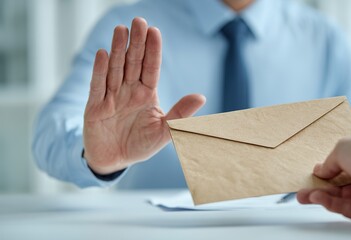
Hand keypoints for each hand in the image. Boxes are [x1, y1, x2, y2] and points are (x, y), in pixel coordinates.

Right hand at [83, 18, 205, 173]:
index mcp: (146, 94)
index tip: (155, 31)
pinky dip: (99, 71)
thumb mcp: (164, 132)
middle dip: (136, 43)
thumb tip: (201, 97)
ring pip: (115, 69)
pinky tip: (102, 54)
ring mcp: (111, 96)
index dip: (153, 51)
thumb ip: (180, 115)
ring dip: (117, 50)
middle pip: (133, 63)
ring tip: (121, 30)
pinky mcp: (95, 107)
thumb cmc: (140, 144)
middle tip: (138, 21)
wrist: (115, 160)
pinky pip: (97, 86)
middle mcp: (129, 91)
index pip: (150, 68)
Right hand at [297, 136, 350, 223]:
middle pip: (336, 187)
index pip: (341, 170)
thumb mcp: (341, 149)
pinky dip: (327, 203)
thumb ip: (328, 163)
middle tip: (301, 190)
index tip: (312, 174)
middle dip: (317, 188)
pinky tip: (315, 197)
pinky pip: (342, 208)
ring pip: (337, 199)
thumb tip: (319, 171)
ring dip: (319, 196)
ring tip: (303, 195)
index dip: (326, 172)